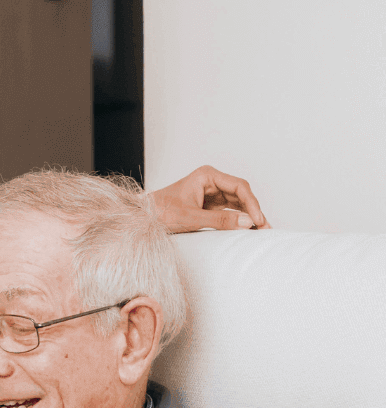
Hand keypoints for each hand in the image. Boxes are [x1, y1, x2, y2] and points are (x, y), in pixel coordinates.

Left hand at [150, 165, 269, 233]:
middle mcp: (212, 181)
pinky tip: (248, 230)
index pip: (238, 186)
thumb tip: (248, 223)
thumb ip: (219, 221)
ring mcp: (212, 193)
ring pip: (238, 203)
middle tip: (265, 229)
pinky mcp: (210, 205)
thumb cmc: (161, 213)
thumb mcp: (191, 218)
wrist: (143, 218)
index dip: (252, 203)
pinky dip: (238, 220)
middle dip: (254, 211)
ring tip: (261, 232)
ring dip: (249, 216)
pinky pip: (230, 211)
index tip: (258, 220)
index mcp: (207, 175)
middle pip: (241, 194)